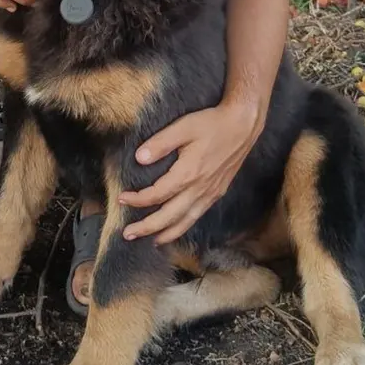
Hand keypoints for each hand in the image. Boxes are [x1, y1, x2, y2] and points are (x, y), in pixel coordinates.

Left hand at [119, 101, 262, 244]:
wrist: (242, 125)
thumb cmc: (212, 123)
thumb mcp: (183, 127)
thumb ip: (160, 143)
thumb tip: (139, 158)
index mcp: (188, 174)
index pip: (157, 195)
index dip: (137, 199)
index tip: (121, 199)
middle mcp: (200, 189)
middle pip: (169, 216)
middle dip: (147, 227)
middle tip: (127, 234)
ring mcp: (210, 193)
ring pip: (186, 222)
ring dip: (166, 233)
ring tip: (151, 241)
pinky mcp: (217, 192)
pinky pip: (197, 216)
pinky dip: (184, 227)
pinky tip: (176, 228)